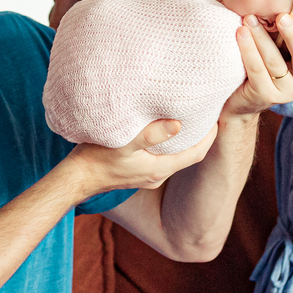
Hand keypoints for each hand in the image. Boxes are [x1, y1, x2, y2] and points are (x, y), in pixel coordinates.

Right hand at [67, 120, 217, 193]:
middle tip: (205, 114)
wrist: (75, 178)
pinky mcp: (137, 172)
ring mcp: (147, 176)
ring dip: (182, 140)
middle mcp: (157, 175)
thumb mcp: (124, 142)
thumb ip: (151, 134)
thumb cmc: (97, 158)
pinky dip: (167, 144)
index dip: (209, 137)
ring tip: (188, 118)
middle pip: (187, 155)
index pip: (196, 154)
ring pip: (174, 156)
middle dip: (198, 136)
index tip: (217, 118)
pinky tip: (163, 131)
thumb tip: (178, 124)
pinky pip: (161, 157)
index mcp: (159, 169)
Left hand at [221, 12, 292, 118]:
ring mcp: (288, 92)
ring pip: (276, 62)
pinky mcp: (267, 97)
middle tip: (282, 16)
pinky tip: (240, 34)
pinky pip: (258, 71)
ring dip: (261, 37)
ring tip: (249, 18)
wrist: (241, 97)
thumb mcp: (280, 45)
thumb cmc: (264, 60)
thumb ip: (287, 27)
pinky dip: (248, 50)